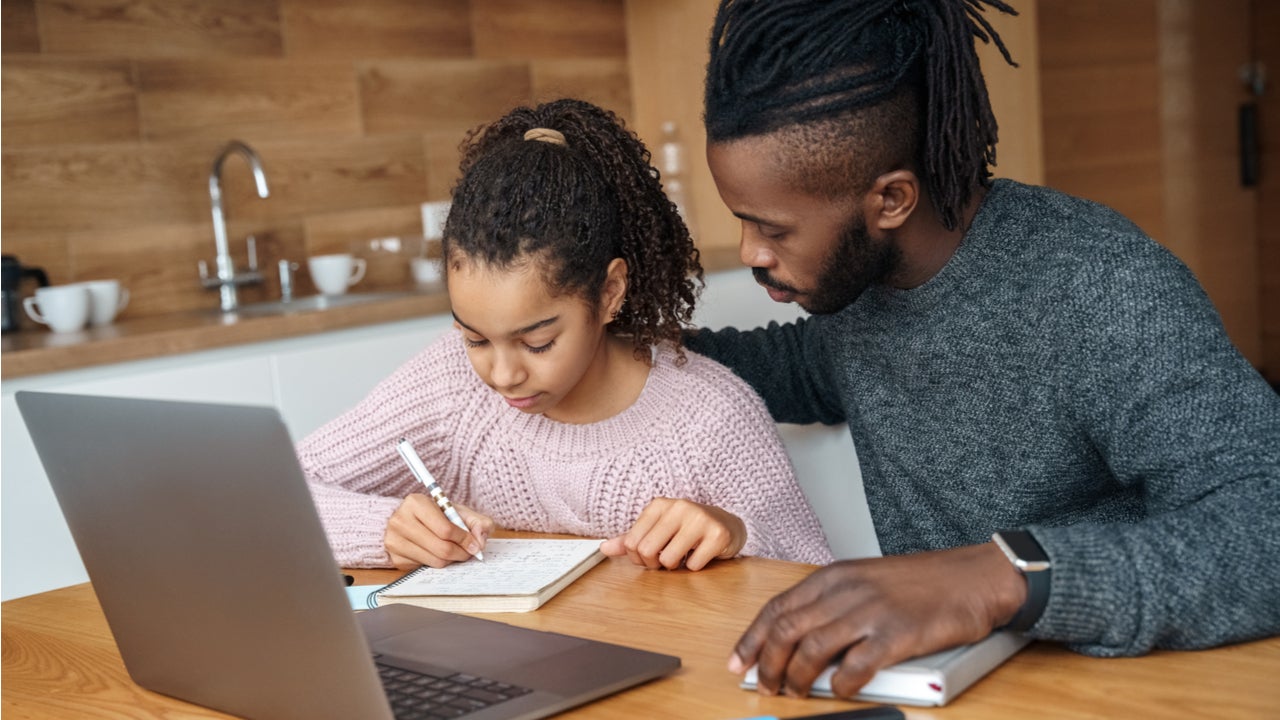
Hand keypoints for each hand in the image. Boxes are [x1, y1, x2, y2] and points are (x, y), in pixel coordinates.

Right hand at [384, 495, 494, 569]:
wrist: (411, 521)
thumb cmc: (437, 515)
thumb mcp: (458, 511)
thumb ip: (477, 521)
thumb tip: (480, 540)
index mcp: (415, 503)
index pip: (445, 529)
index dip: (465, 539)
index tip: (475, 544)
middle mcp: (400, 521)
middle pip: (441, 548)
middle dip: (461, 553)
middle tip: (468, 552)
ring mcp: (394, 541)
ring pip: (434, 561)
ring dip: (451, 560)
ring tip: (455, 551)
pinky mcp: (395, 558)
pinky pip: (424, 568)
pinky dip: (437, 563)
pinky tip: (438, 553)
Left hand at [599, 497, 746, 570]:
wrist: (726, 525)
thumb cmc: (687, 529)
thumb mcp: (657, 530)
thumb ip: (631, 539)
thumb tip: (604, 548)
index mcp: (659, 505)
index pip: (631, 542)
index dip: (638, 557)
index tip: (651, 555)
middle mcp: (678, 507)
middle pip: (647, 551)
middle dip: (655, 564)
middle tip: (667, 560)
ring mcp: (700, 519)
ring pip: (669, 560)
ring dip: (675, 566)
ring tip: (684, 555)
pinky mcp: (718, 534)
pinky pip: (694, 565)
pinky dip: (695, 567)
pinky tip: (701, 554)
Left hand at [728, 542, 1025, 697]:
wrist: (973, 578)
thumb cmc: (922, 583)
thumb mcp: (866, 580)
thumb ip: (833, 604)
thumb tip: (798, 639)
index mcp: (833, 576)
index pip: (777, 608)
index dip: (752, 638)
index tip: (739, 661)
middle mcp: (845, 591)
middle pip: (786, 630)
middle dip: (767, 663)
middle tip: (765, 684)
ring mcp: (869, 612)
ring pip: (812, 649)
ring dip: (797, 677)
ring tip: (795, 691)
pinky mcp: (895, 635)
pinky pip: (855, 666)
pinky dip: (841, 684)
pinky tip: (840, 690)